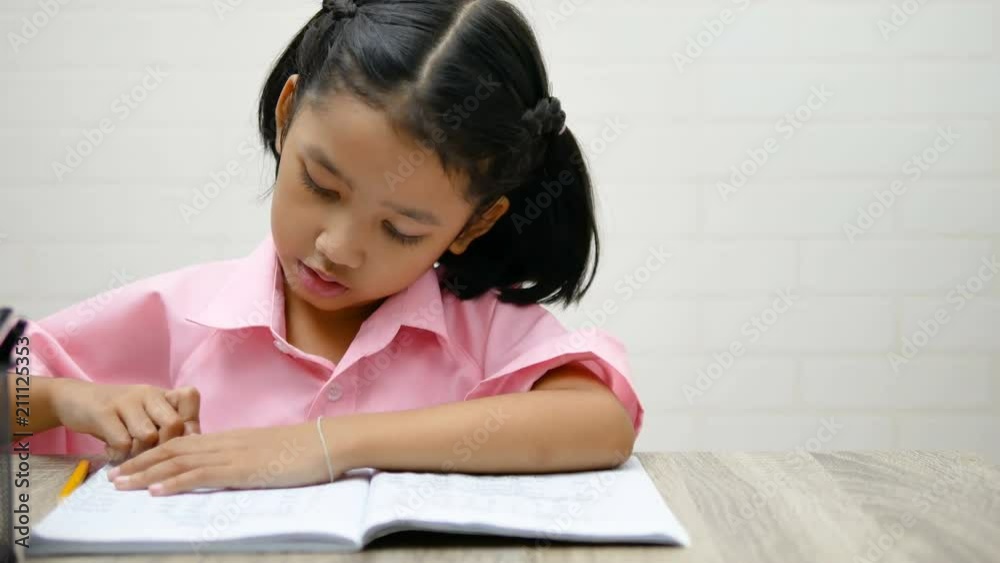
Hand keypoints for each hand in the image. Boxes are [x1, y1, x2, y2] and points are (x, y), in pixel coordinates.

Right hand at [50, 379, 200, 461]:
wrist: (74, 400)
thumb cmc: (119, 416)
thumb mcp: (147, 416)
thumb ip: (169, 428)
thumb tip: (195, 449)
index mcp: (161, 394)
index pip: (190, 398)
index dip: (190, 423)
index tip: (179, 442)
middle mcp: (147, 393)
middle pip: (174, 423)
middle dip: (165, 446)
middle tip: (150, 454)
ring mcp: (125, 401)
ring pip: (148, 436)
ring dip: (139, 453)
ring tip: (128, 452)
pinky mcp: (103, 413)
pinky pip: (122, 443)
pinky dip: (118, 454)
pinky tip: (112, 452)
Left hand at [106, 421, 341, 495]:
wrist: (328, 442)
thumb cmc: (306, 450)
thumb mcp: (269, 454)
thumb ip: (247, 459)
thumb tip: (234, 471)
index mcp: (231, 438)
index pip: (183, 443)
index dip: (154, 453)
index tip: (131, 464)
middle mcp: (226, 442)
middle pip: (172, 449)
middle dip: (139, 463)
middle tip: (111, 475)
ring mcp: (232, 454)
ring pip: (178, 461)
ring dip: (146, 473)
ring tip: (120, 484)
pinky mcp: (241, 469)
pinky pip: (200, 475)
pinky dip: (174, 482)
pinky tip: (155, 490)